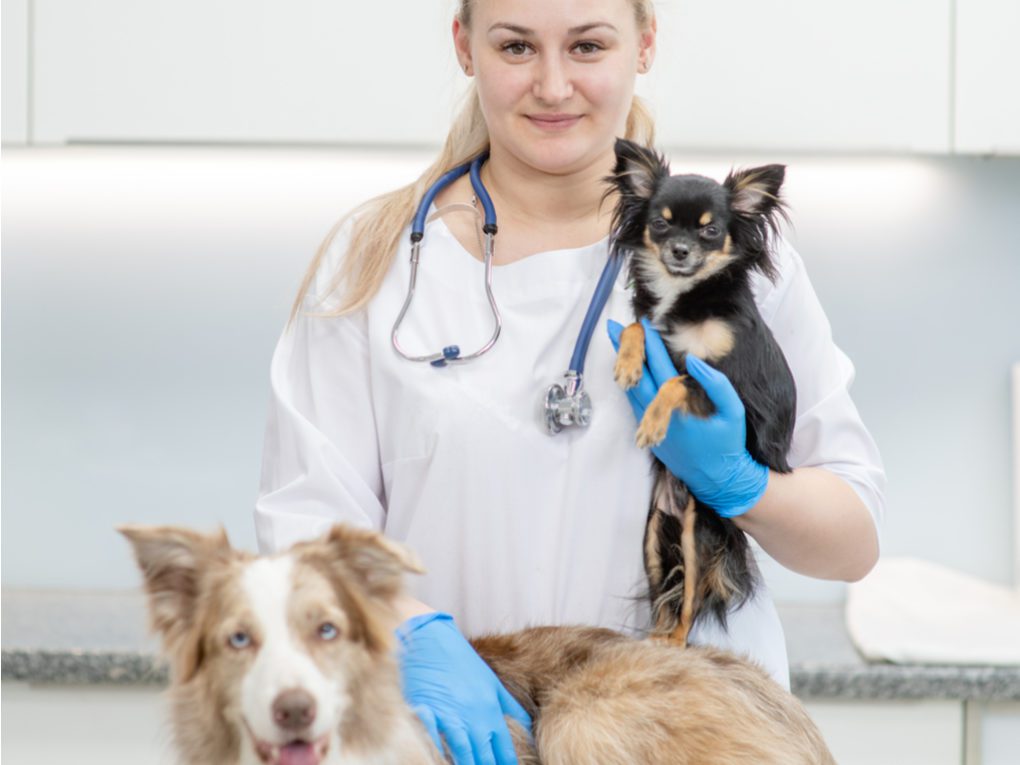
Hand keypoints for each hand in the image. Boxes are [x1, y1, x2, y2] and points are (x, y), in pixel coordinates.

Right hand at [397, 612, 531, 764]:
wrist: (430, 638)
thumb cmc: (461, 661)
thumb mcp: (491, 682)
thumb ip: (510, 706)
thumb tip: (528, 725)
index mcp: (490, 709)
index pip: (504, 750)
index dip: (506, 764)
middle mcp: (473, 716)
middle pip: (484, 757)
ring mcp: (449, 715)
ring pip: (462, 754)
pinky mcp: (426, 712)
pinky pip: (434, 741)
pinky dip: (437, 753)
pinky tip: (439, 761)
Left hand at [607, 318, 768, 517]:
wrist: (719, 480)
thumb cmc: (728, 444)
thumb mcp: (734, 411)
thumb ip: (716, 383)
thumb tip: (693, 360)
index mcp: (679, 405)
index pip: (660, 366)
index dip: (651, 344)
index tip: (643, 323)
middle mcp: (659, 414)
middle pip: (637, 374)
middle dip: (627, 350)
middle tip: (615, 327)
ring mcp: (650, 426)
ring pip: (631, 390)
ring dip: (624, 366)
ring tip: (617, 344)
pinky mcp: (649, 435)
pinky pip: (634, 405)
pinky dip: (629, 385)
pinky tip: (627, 372)